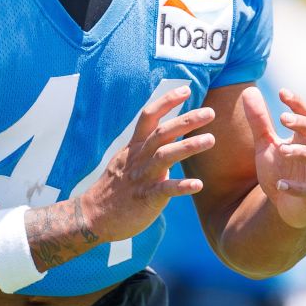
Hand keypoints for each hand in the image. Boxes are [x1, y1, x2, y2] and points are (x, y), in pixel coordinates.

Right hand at [81, 86, 216, 241]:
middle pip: (161, 133)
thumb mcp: (128, 160)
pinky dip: (181, 186)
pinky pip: (164, 190)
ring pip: (165, 156)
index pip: (149, 116)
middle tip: (210, 111)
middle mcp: (138, 158)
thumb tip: (168, 133)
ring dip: (188, 146)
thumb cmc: (116, 188)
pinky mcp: (145, 199)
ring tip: (211, 139)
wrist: (94, 215)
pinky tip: (198, 184)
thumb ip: (147, 147)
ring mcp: (141, 178)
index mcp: (135, 147)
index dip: (166, 102)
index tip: (186, 90)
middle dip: (186, 120)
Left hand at [243, 87, 305, 229]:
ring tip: (282, 149)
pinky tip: (280, 184)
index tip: (282, 91)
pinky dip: (296, 188)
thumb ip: (259, 121)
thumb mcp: (265, 144)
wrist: (286, 206)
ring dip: (303, 153)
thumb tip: (248, 90)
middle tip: (282, 118)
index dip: (298, 103)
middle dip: (304, 124)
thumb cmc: (280, 170)